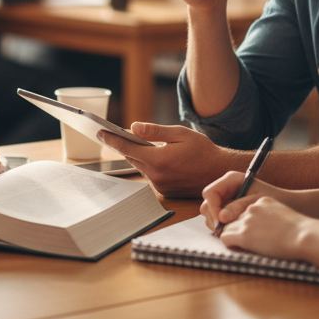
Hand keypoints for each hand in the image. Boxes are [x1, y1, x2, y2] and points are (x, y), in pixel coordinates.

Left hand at [97, 122, 238, 197]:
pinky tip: (150, 155)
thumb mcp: (179, 134)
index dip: (111, 139)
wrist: (219, 173)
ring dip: (136, 155)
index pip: (127, 148)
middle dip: (120, 145)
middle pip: (131, 158)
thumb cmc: (202, 150)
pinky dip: (148, 164)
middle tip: (107, 133)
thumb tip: (133, 128)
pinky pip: (150, 175)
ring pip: (140, 166)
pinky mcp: (165, 191)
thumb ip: (155, 131)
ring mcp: (160, 185)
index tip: (99, 132)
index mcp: (158, 160)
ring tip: (128, 141)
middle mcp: (156, 175)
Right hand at [200, 171, 278, 230]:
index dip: (213, 208)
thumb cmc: (277, 201)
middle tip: (224, 231)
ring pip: (211, 213)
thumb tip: (221, 218)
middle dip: (213, 218)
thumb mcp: (257, 203)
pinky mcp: (230, 210)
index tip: (221, 222)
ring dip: (217, 224)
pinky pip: (219, 220)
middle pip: (207, 203)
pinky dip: (223, 227)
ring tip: (231, 232)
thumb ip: (237, 208)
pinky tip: (235, 232)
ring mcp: (227, 199)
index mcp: (231, 180)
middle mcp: (226, 188)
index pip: (210, 193)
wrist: (291, 206)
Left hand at [215, 196, 309, 260]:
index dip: (243, 222)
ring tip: (242, 246)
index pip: (243, 209)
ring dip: (232, 237)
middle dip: (235, 229)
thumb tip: (263, 229)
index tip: (248, 231)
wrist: (304, 236)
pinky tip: (238, 248)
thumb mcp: (283, 215)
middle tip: (244, 241)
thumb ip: (269, 217)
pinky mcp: (244, 234)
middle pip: (233, 218)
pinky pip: (226, 237)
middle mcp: (251, 207)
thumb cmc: (300, 232)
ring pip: (227, 228)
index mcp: (261, 200)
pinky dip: (230, 244)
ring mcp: (246, 220)